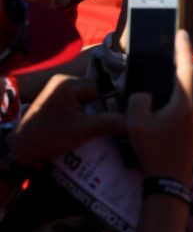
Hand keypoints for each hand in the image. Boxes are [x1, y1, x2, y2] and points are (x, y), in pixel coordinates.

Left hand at [7, 76, 124, 166]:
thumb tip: (133, 123)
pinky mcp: (58, 103)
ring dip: (98, 114)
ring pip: (90, 101)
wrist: (19, 148)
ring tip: (110, 127)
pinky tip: (95, 128)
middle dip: (107, 109)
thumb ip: (109, 123)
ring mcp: (59, 93)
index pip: (104, 88)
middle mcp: (64, 83)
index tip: (126, 117)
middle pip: (97, 94)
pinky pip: (81, 106)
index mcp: (69, 83)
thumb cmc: (48, 136)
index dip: (116, 103)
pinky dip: (88, 116)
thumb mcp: (82, 130)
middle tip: (120, 124)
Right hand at [126, 30, 192, 181]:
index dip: (184, 48)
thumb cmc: (153, 150)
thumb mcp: (136, 121)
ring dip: (178, 81)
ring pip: (189, 92)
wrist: (170, 180)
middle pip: (189, 78)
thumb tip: (146, 94)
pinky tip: (165, 96)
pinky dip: (178, 94)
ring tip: (164, 70)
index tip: (182, 31)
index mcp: (186, 102)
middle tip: (169, 47)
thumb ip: (139, 99)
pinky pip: (188, 103)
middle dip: (180, 62)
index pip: (186, 68)